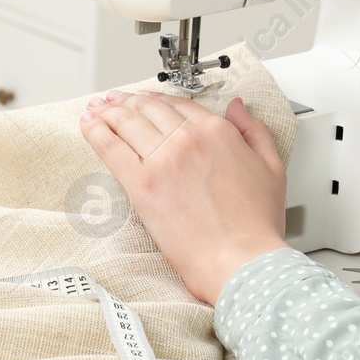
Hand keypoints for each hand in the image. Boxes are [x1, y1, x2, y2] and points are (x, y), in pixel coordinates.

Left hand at [79, 90, 289, 304]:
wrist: (241, 260)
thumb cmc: (255, 224)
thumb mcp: (271, 167)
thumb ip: (253, 130)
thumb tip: (236, 106)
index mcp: (217, 132)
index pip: (178, 104)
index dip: (156, 99)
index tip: (145, 100)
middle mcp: (188, 140)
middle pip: (148, 108)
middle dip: (127, 101)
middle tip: (114, 100)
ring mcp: (162, 160)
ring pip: (126, 121)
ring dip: (108, 110)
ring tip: (97, 108)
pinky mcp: (141, 184)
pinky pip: (110, 147)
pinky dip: (95, 130)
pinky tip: (87, 124)